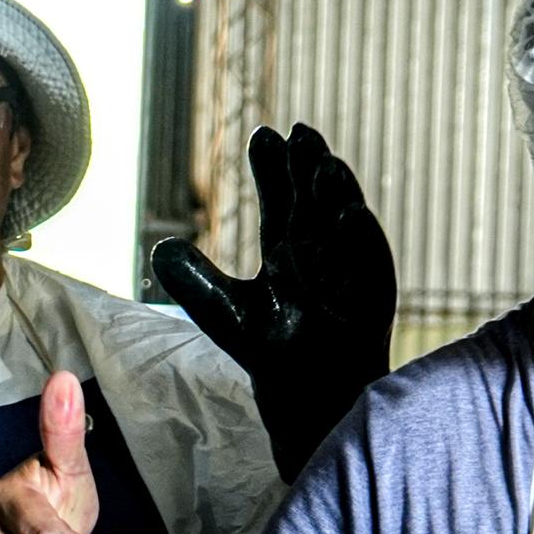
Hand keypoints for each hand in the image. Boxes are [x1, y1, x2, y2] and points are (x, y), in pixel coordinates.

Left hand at [151, 125, 395, 479]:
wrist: (307, 401)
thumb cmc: (273, 356)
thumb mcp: (224, 314)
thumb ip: (196, 281)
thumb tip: (161, 249)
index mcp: (289, 249)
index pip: (280, 199)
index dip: (272, 168)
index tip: (263, 133)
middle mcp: (322, 254)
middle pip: (315, 200)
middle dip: (308, 167)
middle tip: (300, 132)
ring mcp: (350, 274)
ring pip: (344, 224)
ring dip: (336, 194)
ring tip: (324, 163)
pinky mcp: (372, 300)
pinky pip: (368, 263)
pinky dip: (360, 239)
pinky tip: (348, 213)